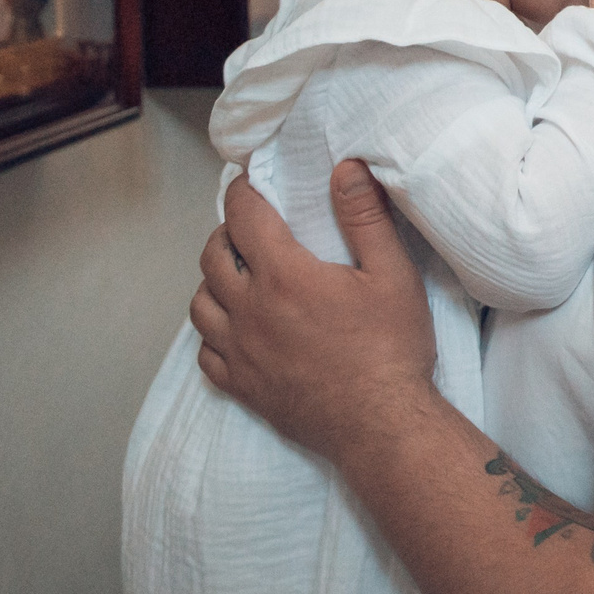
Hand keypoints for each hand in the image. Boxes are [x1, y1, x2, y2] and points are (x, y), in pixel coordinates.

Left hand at [193, 161, 437, 460]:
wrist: (381, 425)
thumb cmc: (391, 348)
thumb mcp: (393, 274)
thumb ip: (365, 217)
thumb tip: (346, 168)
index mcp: (284, 276)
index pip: (243, 217)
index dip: (242, 191)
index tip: (249, 182)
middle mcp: (250, 311)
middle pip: (212, 257)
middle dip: (226, 233)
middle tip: (250, 228)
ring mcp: (240, 353)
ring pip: (200, 304)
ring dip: (214, 281)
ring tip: (239, 276)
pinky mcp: (242, 387)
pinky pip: (205, 352)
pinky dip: (212, 332)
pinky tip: (236, 328)